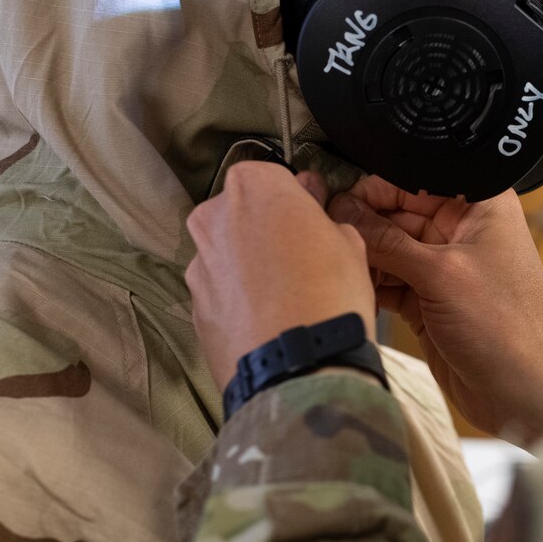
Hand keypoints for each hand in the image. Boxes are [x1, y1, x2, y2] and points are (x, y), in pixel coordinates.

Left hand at [185, 162, 375, 391]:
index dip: (294, 195)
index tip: (312, 213)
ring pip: (226, 252)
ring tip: (284, 295)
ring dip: (249, 264)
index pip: (271, 175)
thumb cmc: (330, 292)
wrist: (299, 366)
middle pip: (241, 211)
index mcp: (253, 187)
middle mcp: (214, 218)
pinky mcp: (193, 307)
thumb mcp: (349, 245)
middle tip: (300, 255)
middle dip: (265, 227)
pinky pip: (220, 292)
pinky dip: (238, 299)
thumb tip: (314, 214)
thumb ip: (325, 219)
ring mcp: (197, 264)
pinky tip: (267, 319)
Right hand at [329, 176, 542, 444]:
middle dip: (362, 226)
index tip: (338, 201)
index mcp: (478, 205)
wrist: (523, 393)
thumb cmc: (507, 330)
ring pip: (387, 248)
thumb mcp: (441, 275)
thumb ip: (388, 241)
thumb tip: (345, 210)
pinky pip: (388, 281)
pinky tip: (353, 289)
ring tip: (339, 266)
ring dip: (364, 258)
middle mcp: (461, 230)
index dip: (374, 189)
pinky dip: (370, 285)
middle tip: (330, 237)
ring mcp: (443, 267)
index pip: (413, 179)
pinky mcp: (428, 300)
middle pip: (394, 213)